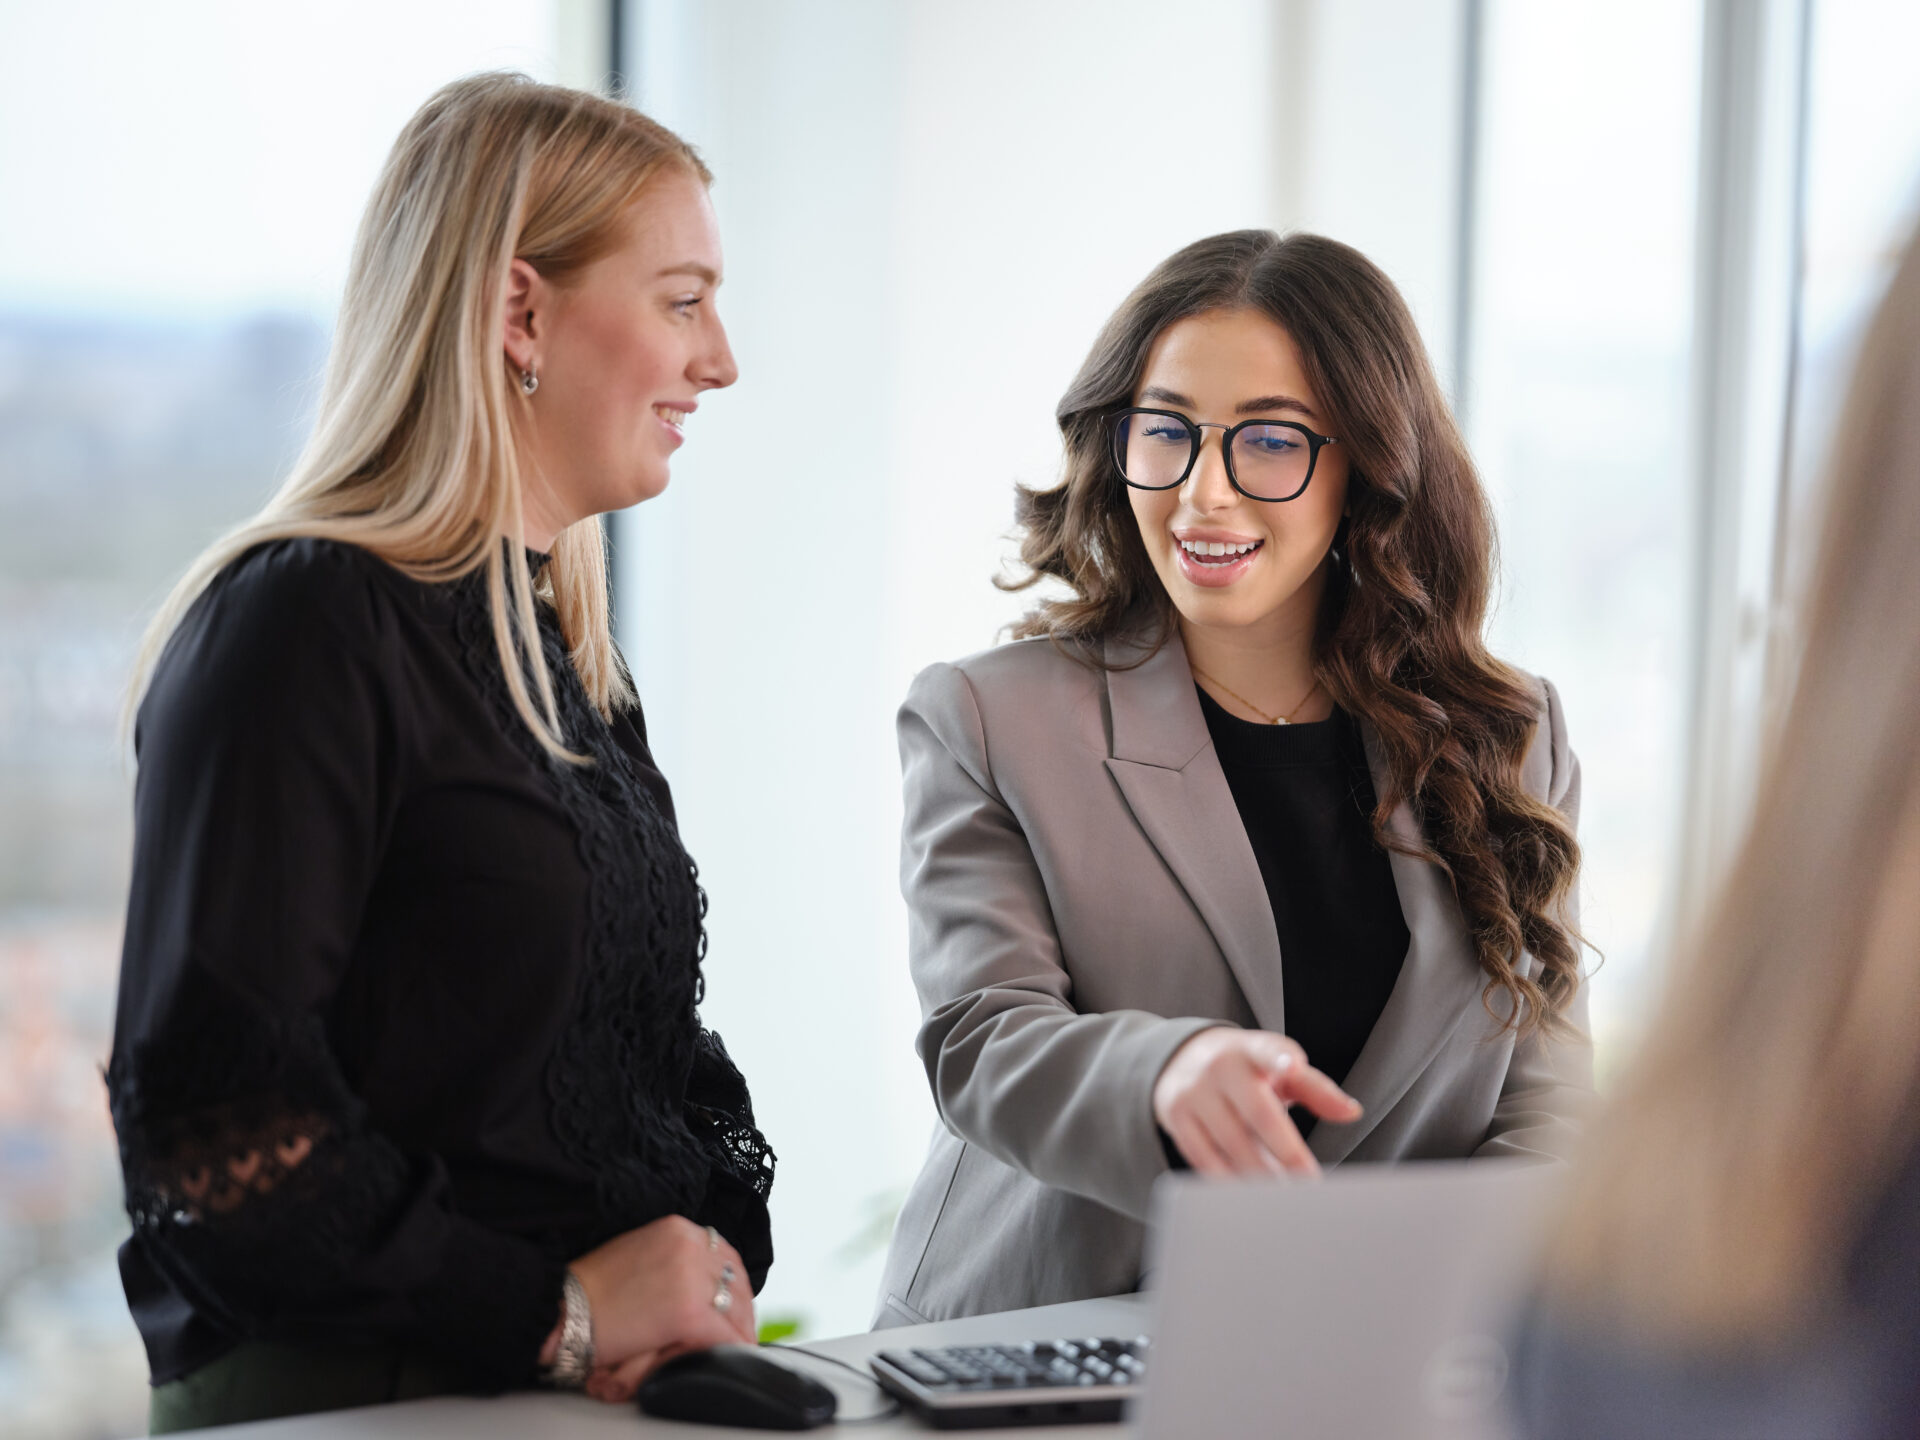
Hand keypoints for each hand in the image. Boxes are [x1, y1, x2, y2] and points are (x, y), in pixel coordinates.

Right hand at [543, 1215, 755, 1403]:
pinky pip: (723, 1334)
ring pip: (735, 1306)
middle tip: (740, 1326)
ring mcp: (691, 1279)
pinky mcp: (688, 1313)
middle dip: (741, 1304)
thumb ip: (673, 1259)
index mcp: (677, 1229)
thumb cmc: (591, 1289)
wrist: (562, 1309)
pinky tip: (729, 1356)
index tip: (733, 1300)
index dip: (732, 1281)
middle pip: (735, 1278)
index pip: (724, 1252)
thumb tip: (699, 1282)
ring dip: (737, 1326)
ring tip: (736, 1343)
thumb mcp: (641, 1252)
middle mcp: (689, 1245)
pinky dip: (730, 1347)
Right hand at [1151, 1028, 1360, 1176]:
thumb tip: (1351, 1112)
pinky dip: (1228, 1178)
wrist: (1181, 1058)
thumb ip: (1315, 1088)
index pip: (1267, 1051)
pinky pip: (1204, 1156)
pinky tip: (1247, 1195)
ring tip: (1284, 1197)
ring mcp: (1193, 1092)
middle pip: (1256, 1112)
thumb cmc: (1246, 1069)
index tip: (1292, 1066)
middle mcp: (1219, 1067)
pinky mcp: (1175, 1117)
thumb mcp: (1277, 1067)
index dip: (1280, 1059)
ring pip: (1231, 1142)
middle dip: (1286, 1151)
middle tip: (1309, 1183)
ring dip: (1259, 1174)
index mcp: (1251, 1049)